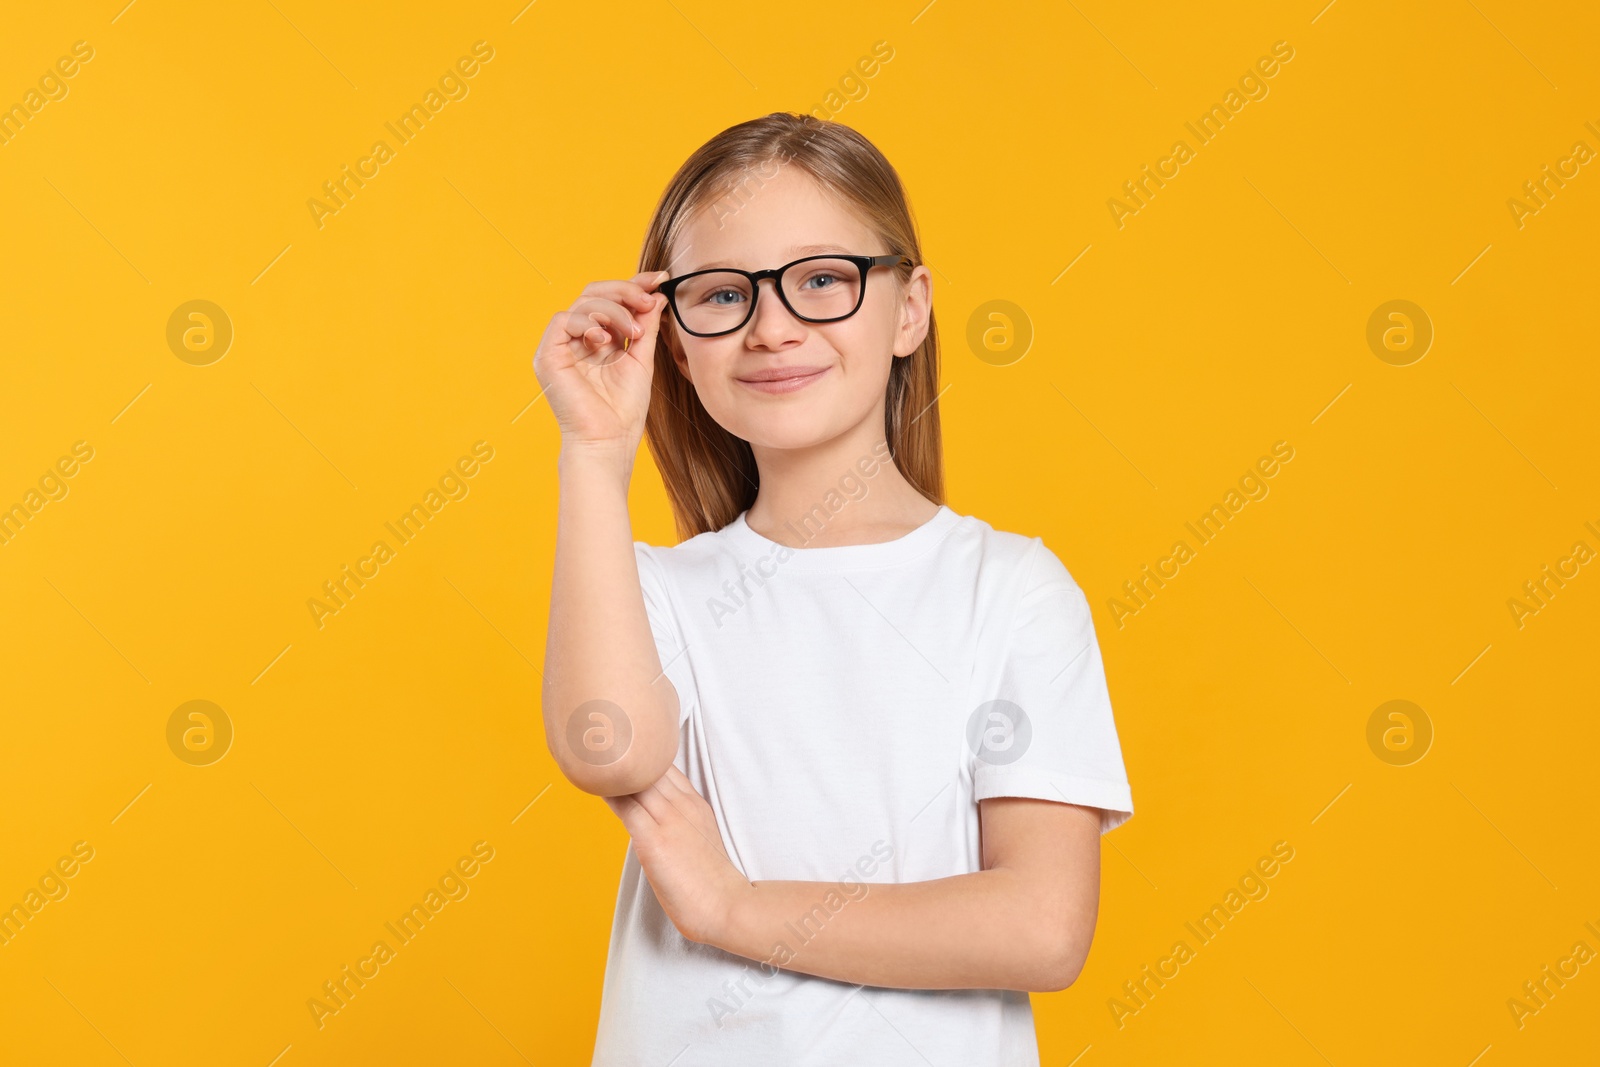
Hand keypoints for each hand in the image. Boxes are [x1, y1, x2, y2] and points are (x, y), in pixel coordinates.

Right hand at [532, 270, 670, 452]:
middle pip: (594, 293)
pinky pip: (563, 320)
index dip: (633, 285)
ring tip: (632, 333)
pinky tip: (604, 340)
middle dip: (625, 290)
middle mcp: (577, 339)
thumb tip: (656, 296)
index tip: (660, 279)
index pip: (611, 300)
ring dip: (613, 309)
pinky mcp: (547, 356)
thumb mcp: (642, 360)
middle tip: (648, 300)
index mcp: (597, 339)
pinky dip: (587, 322)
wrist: (608, 442)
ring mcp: (560, 346)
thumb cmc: (623, 411)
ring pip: (583, 302)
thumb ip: (646, 327)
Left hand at [603, 764, 748, 945]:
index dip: (642, 755)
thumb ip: (679, 825)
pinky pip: (626, 807)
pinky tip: (593, 783)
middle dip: (625, 753)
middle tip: (600, 743)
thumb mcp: (701, 840)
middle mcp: (683, 804)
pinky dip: (609, 793)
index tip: (622, 749)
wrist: (727, 905)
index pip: (664, 765)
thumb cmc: (712, 882)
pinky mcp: (654, 840)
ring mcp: (669, 820)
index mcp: (695, 803)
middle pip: (649, 766)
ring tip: (591, 754)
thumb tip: (652, 823)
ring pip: (636, 780)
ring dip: (614, 768)